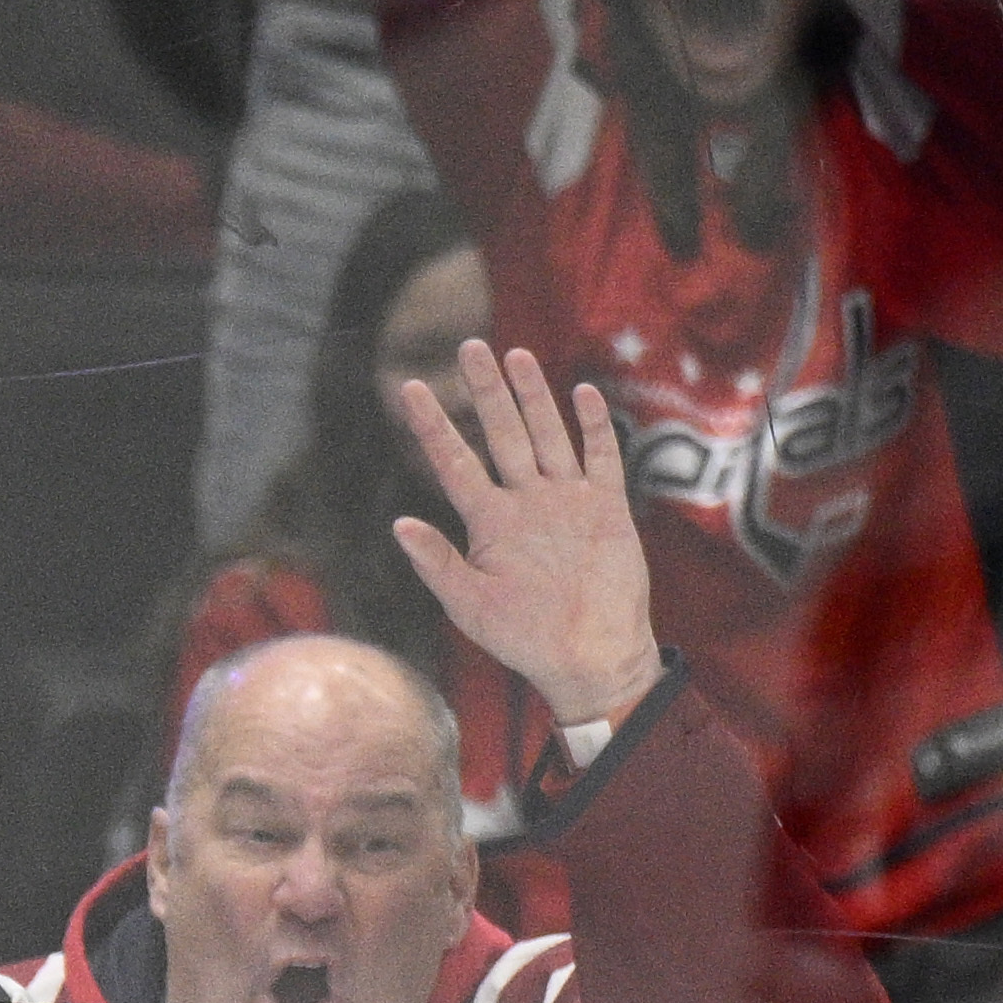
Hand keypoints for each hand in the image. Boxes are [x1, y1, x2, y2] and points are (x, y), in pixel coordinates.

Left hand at [386, 335, 658, 732]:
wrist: (591, 658)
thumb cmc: (525, 639)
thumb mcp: (471, 607)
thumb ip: (437, 563)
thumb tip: (397, 524)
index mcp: (489, 522)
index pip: (454, 463)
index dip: (434, 426)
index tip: (411, 388)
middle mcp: (525, 502)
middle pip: (502, 434)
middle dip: (486, 391)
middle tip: (470, 345)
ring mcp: (566, 500)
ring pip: (547, 434)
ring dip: (533, 396)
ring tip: (516, 355)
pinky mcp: (606, 508)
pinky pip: (600, 457)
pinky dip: (594, 427)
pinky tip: (583, 394)